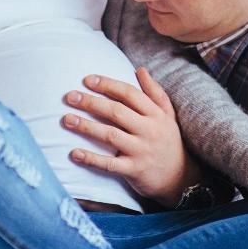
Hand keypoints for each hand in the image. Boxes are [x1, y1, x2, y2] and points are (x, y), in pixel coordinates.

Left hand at [61, 67, 201, 206]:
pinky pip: (110, 164)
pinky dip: (91, 159)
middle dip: (91, 102)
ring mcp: (142, 151)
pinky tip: (74, 153)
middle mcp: (149, 130)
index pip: (130, 94)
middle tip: (69, 96)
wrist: (181, 179)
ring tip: (66, 119)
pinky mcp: (135, 170)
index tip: (87, 80)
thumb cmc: (169, 142)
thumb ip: (154, 92)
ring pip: (110, 135)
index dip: (108, 85)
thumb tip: (139, 69)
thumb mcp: (168, 116)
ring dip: (86, 126)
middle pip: (116, 112)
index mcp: (156, 114)